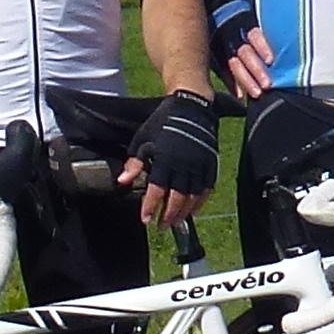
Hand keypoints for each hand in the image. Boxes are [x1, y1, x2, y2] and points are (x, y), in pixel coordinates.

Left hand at [131, 92, 217, 230]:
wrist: (192, 106)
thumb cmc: (163, 122)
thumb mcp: (144, 139)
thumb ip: (135, 163)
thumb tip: (122, 181)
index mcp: (165, 159)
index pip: (157, 191)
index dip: (150, 207)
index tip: (145, 220)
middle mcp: (184, 165)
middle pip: (176, 198)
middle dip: (167, 215)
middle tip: (161, 227)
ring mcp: (199, 165)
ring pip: (192, 197)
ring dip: (183, 212)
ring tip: (175, 223)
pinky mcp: (211, 163)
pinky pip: (207, 188)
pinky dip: (200, 202)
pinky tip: (193, 210)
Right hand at [211, 0, 277, 101]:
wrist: (213, 4)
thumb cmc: (243, 8)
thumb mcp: (254, 8)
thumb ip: (267, 18)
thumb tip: (292, 23)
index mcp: (244, 20)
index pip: (254, 34)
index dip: (262, 46)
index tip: (271, 60)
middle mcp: (233, 33)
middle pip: (244, 53)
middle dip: (255, 69)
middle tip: (267, 84)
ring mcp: (222, 45)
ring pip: (234, 64)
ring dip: (246, 80)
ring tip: (256, 93)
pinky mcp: (216, 55)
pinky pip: (223, 71)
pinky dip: (232, 83)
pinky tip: (240, 95)